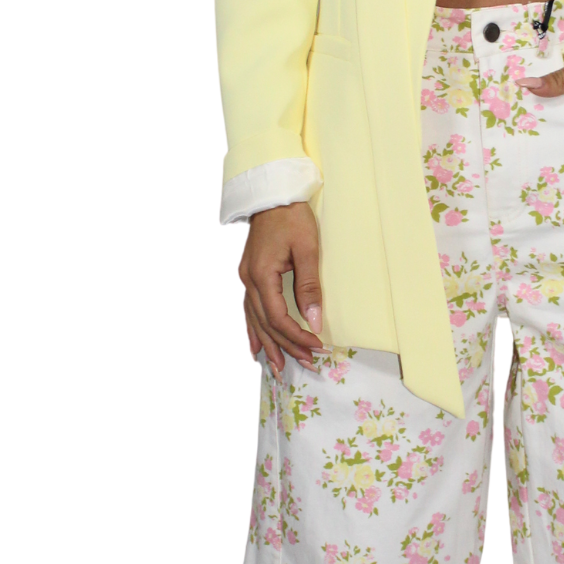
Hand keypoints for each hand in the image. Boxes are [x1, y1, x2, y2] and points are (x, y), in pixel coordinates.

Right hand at [239, 202, 322, 372]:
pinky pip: (249, 310)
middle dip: (286, 346)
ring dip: (268, 345)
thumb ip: (309, 286)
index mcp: (261, 275)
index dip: (297, 336)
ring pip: (255, 320)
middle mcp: (249, 281)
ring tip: (277, 368)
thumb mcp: (307, 249)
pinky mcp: (250, 275)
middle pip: (266, 324)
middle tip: (306, 364)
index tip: (317, 347)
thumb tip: (314, 320)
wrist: (273, 195)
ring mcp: (246, 279)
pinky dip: (254, 330)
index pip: (278, 317)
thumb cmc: (292, 217)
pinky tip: (255, 346)